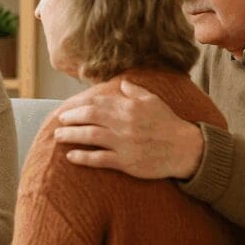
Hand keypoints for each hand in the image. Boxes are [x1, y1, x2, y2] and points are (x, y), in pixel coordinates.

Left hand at [53, 80, 203, 179]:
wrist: (186, 149)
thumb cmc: (168, 123)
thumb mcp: (154, 101)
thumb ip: (135, 91)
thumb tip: (122, 82)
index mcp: (129, 107)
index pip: (96, 103)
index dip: (78, 106)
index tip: (66, 109)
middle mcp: (124, 124)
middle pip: (89, 118)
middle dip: (70, 118)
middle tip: (58, 121)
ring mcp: (124, 143)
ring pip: (90, 137)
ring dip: (71, 135)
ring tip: (58, 136)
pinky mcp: (126, 162)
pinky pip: (100, 159)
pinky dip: (83, 157)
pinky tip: (70, 156)